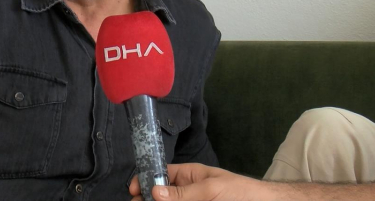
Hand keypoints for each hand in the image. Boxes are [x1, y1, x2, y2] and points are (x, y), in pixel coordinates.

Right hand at [129, 163, 271, 200]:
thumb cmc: (241, 192)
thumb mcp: (211, 189)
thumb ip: (184, 192)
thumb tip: (155, 192)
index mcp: (188, 176)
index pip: (160, 175)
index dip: (145, 181)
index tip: (133, 190)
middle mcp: (186, 192)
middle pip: (159, 195)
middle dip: (147, 198)